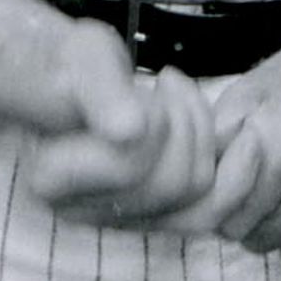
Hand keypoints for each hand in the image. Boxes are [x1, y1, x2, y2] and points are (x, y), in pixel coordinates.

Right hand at [0, 0, 223, 230]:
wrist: (78, 80)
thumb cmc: (80, 65)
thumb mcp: (86, 60)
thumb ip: (103, 94)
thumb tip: (128, 133)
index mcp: (53, 179)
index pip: (130, 166)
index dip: (155, 120)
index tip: (145, 85)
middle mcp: (85, 212)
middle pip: (174, 186)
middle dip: (186, 124)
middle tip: (167, 84)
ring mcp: (124, 221)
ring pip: (201, 197)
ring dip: (204, 134)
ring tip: (180, 98)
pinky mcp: (157, 216)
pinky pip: (215, 205)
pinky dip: (227, 158)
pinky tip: (208, 120)